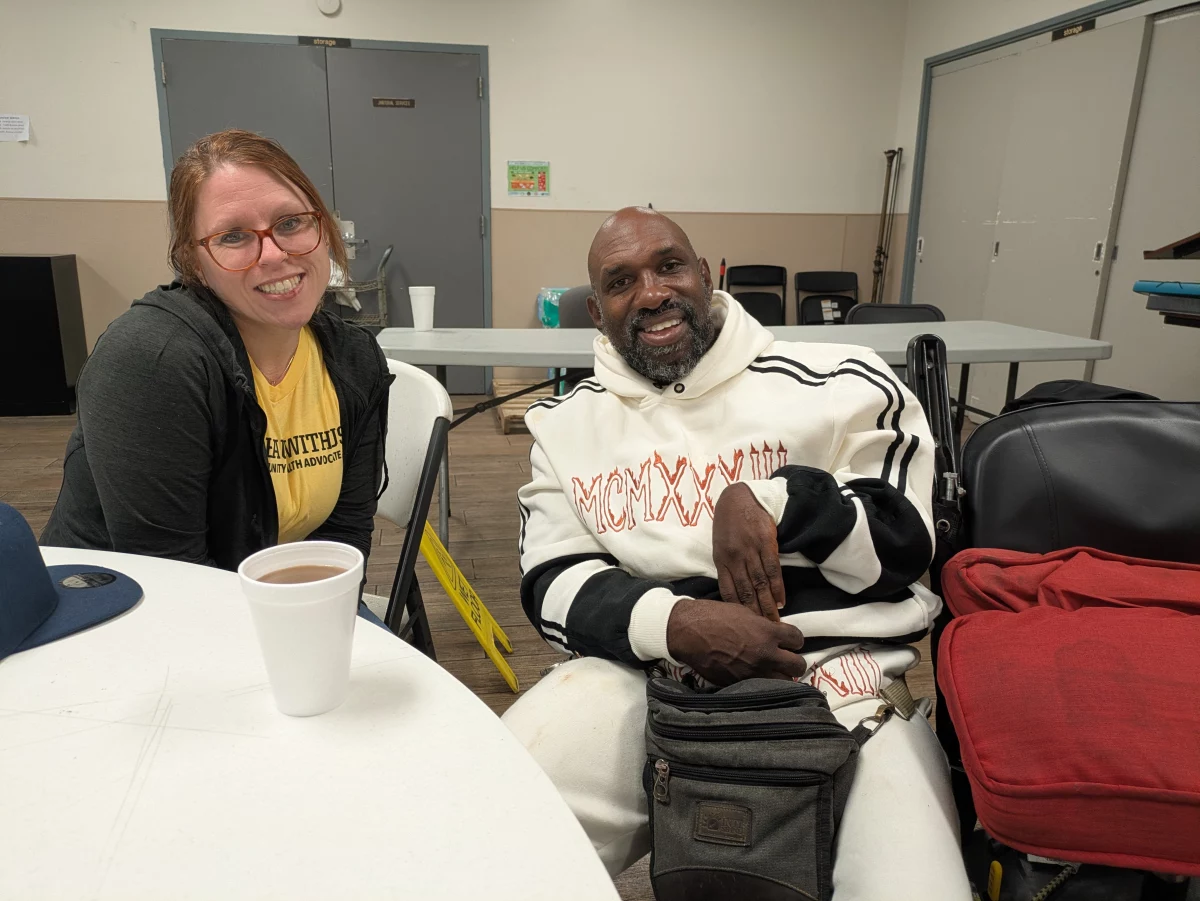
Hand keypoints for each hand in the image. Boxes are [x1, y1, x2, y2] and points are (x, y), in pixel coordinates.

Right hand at [666, 598, 805, 685]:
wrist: (687, 632)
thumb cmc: (713, 616)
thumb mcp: (744, 613)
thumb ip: (764, 625)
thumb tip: (775, 634)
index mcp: (768, 633)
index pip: (798, 639)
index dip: (793, 639)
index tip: (788, 640)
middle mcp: (765, 655)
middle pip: (798, 666)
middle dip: (794, 661)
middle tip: (786, 658)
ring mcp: (753, 673)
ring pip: (784, 682)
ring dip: (781, 675)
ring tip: (772, 670)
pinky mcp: (739, 684)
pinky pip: (760, 687)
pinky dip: (761, 682)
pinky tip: (754, 674)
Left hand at [712, 482, 785, 620]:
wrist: (740, 497)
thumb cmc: (729, 524)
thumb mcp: (720, 545)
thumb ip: (727, 567)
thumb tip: (734, 593)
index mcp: (721, 560)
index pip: (729, 592)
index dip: (738, 612)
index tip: (745, 628)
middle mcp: (735, 558)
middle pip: (746, 592)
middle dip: (755, 615)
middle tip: (763, 633)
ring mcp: (750, 550)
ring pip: (760, 584)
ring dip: (768, 606)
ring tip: (774, 623)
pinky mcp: (765, 542)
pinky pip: (772, 570)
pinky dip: (777, 588)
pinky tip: (781, 602)